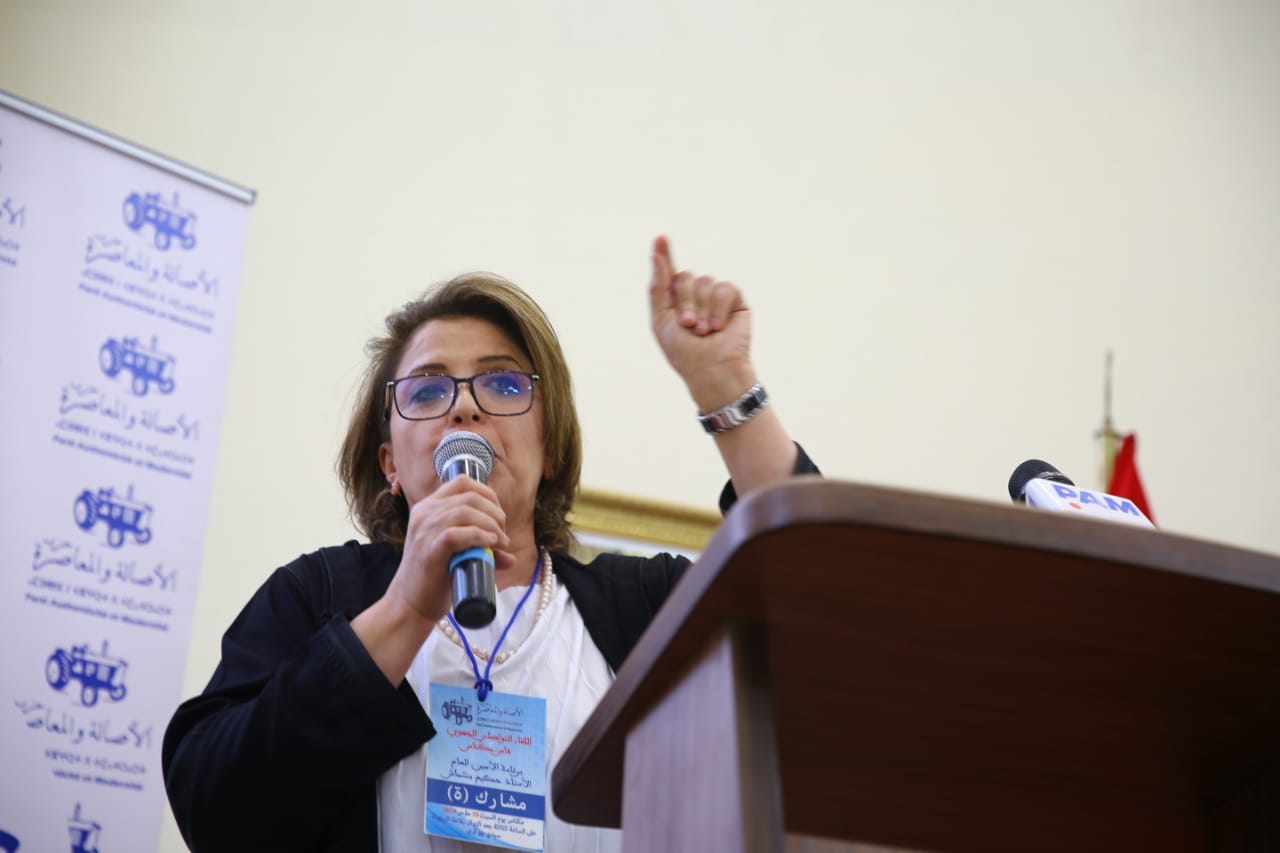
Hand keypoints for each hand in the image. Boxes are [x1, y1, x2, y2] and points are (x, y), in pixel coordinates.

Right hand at [384, 477, 514, 625]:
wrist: (410, 604)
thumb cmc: (435, 577)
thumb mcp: (457, 554)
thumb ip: (480, 548)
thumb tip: (510, 557)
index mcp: (429, 507)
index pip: (463, 482)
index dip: (488, 495)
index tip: (498, 516)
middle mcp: (424, 513)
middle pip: (470, 496)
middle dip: (495, 513)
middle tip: (502, 536)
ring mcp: (424, 530)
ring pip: (466, 511)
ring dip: (491, 525)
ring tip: (500, 543)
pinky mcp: (429, 549)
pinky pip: (456, 533)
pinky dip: (479, 536)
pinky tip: (490, 544)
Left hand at [648, 235, 753, 406]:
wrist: (711, 370)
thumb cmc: (683, 352)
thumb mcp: (661, 320)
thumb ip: (657, 288)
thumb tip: (656, 256)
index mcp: (674, 300)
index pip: (669, 272)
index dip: (664, 255)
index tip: (660, 238)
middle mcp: (695, 295)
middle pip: (685, 276)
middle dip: (684, 300)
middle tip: (688, 326)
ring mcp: (715, 297)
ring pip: (705, 281)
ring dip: (701, 308)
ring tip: (704, 332)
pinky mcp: (735, 301)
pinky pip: (724, 288)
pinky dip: (718, 308)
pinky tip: (718, 326)